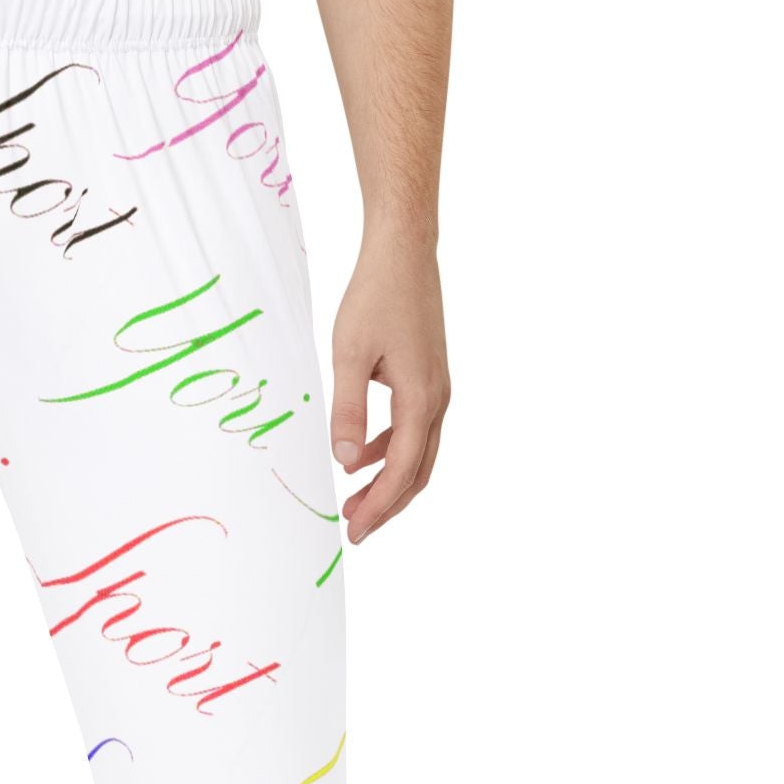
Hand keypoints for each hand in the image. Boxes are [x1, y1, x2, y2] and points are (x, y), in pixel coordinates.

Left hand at [329, 236, 450, 543]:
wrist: (404, 251)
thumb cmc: (376, 296)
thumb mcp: (349, 356)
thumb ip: (348, 411)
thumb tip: (346, 462)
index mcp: (422, 399)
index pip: (402, 471)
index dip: (379, 506)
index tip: (354, 532)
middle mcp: (438, 399)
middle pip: (418, 472)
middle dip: (388, 505)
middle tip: (356, 531)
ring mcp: (438, 388)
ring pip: (420, 454)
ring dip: (390, 482)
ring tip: (356, 502)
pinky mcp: (430, 377)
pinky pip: (416, 430)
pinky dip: (392, 452)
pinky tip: (364, 458)